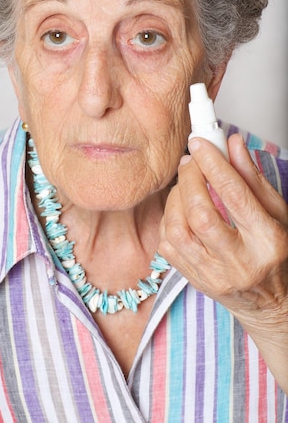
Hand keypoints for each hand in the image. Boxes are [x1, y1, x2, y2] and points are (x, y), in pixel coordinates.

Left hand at [158, 133, 287, 390]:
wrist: (271, 304)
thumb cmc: (278, 254)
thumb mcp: (278, 214)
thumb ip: (253, 178)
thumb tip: (232, 143)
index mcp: (268, 242)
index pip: (235, 196)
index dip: (214, 164)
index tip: (202, 142)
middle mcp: (241, 263)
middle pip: (201, 213)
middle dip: (190, 179)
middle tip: (191, 162)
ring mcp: (215, 277)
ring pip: (179, 230)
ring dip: (175, 198)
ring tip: (186, 185)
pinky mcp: (195, 282)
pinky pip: (168, 245)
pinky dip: (168, 219)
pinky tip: (180, 209)